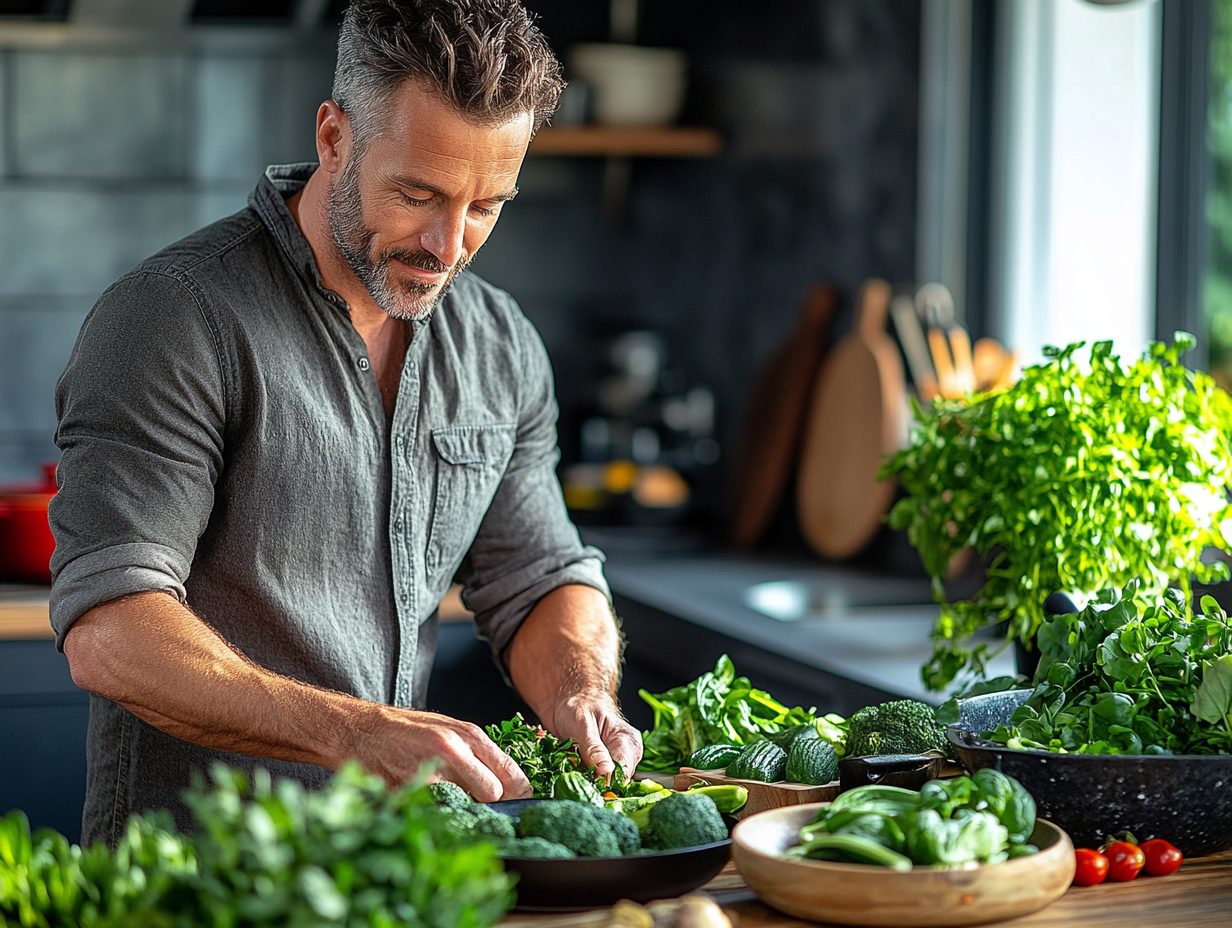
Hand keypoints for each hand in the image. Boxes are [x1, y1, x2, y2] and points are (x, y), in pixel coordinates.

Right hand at [352, 706, 531, 801]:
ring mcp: (431, 773)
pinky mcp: (411, 792)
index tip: (519, 802)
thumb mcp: (450, 729)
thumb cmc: (407, 730)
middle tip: (481, 805)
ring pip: (467, 807)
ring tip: (452, 804)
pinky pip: (438, 814)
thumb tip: (506, 784)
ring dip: (464, 811)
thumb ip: (478, 753)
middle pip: (494, 794)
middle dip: (491, 804)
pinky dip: (438, 816)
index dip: (519, 793)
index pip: (510, 772)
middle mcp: (454, 752)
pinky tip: (430, 807)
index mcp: (468, 735)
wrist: (362, 731)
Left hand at [550, 691, 642, 781]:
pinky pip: (591, 784)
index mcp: (628, 743)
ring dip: (583, 781)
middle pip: (613, 784)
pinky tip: (570, 768)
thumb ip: (594, 749)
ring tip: (570, 765)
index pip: (623, 773)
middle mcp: (625, 756)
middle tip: (573, 769)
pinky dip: (579, 780)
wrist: (569, 700)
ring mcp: (612, 765)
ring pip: (600, 786)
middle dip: (591, 783)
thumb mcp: (583, 724)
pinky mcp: (599, 770)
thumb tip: (607, 772)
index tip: (585, 780)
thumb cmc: (579, 705)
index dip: (604, 782)